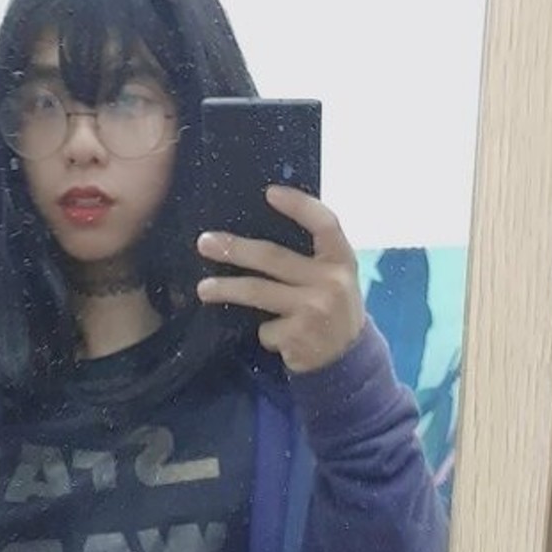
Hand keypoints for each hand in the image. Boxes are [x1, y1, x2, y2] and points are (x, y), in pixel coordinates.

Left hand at [196, 189, 364, 374]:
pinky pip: (265, 328)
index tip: (269, 193)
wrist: (348, 358)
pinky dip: (264, 332)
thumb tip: (258, 234)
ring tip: (203, 289)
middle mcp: (331, 281)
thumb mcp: (336, 277)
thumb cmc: (333, 308)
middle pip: (273, 257)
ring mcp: (314, 309)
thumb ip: (312, 257)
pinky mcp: (298, 336)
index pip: (324, 222)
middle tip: (205, 243)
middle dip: (235, 249)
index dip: (298, 205)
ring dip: (226, 288)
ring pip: (258, 292)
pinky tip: (277, 336)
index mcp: (342, 259)